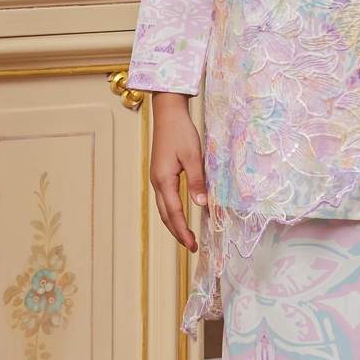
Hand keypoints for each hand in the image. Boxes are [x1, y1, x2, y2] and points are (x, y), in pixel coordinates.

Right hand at [149, 92, 206, 251]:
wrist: (168, 113)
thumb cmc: (181, 131)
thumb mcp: (192, 156)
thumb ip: (197, 181)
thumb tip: (201, 204)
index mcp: (164, 180)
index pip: (173, 213)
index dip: (183, 230)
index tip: (192, 244)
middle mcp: (157, 182)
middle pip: (165, 215)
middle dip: (177, 233)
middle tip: (192, 246)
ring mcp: (157, 178)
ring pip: (163, 209)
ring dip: (174, 224)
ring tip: (186, 237)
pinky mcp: (160, 174)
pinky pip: (165, 199)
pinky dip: (172, 212)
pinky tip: (180, 216)